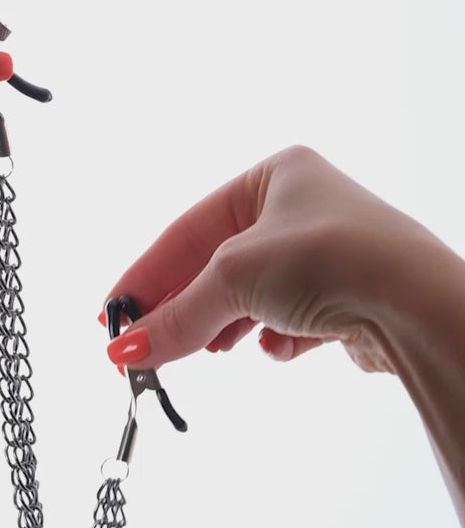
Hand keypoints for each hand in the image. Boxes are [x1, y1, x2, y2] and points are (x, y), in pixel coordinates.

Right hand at [100, 145, 441, 373]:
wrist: (415, 307)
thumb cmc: (332, 259)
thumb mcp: (234, 279)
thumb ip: (176, 316)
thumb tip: (126, 349)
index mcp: (271, 177)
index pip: (185, 230)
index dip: (144, 275)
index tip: (111, 315)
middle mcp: (296, 210)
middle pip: (212, 267)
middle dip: (182, 308)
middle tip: (143, 345)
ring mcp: (319, 255)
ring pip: (245, 297)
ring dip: (224, 326)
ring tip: (211, 349)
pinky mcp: (338, 297)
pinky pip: (283, 318)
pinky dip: (272, 337)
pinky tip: (277, 346)